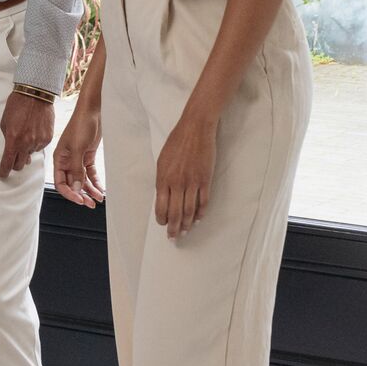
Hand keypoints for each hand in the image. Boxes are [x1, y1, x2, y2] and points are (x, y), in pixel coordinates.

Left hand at [0, 91, 53, 180]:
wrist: (35, 94)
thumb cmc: (18, 106)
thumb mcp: (5, 123)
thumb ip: (8, 138)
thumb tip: (12, 151)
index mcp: (13, 140)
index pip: (7, 163)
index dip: (4, 171)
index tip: (2, 174)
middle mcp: (27, 143)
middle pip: (20, 165)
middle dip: (15, 164)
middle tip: (13, 159)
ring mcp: (38, 141)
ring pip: (30, 155)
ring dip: (26, 151)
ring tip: (25, 136)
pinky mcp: (48, 138)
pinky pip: (39, 147)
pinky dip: (35, 144)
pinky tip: (34, 132)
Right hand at [53, 108, 103, 205]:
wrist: (92, 111)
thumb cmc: (80, 125)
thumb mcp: (78, 148)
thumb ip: (76, 170)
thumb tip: (75, 188)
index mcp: (59, 159)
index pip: (60, 182)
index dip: (69, 193)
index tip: (80, 200)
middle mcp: (67, 161)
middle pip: (71, 183)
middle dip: (80, 194)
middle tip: (90, 204)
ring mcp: (77, 159)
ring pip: (81, 180)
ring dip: (89, 190)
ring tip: (98, 199)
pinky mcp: (87, 157)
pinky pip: (90, 174)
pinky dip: (95, 182)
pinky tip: (100, 189)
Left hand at [153, 113, 217, 238]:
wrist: (195, 129)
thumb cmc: (177, 142)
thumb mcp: (163, 160)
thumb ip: (163, 179)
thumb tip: (163, 195)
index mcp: (163, 178)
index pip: (161, 206)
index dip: (162, 219)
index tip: (163, 225)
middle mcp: (176, 182)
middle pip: (175, 212)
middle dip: (174, 228)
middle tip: (174, 237)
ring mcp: (192, 182)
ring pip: (189, 210)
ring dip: (187, 223)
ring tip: (186, 231)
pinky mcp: (205, 179)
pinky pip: (203, 201)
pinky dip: (201, 212)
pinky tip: (198, 218)